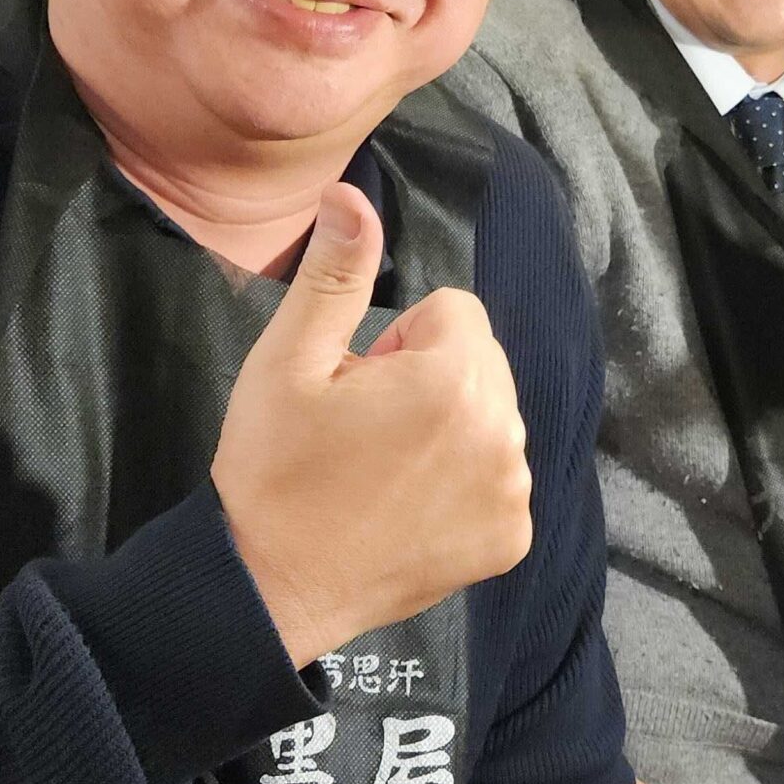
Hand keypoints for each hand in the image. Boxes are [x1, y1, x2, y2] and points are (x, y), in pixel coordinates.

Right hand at [213, 183, 534, 665]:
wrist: (270, 587)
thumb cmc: (273, 470)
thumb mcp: (288, 361)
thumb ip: (335, 272)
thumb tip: (352, 195)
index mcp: (455, 379)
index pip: (454, 310)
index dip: (397, 341)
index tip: (356, 387)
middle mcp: (503, 433)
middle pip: (482, 360)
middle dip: (430, 377)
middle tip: (365, 429)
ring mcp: (513, 492)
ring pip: (492, 416)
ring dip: (449, 428)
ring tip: (382, 470)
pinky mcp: (510, 538)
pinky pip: (498, 477)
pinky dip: (462, 484)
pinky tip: (406, 509)